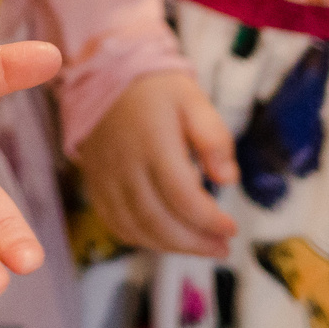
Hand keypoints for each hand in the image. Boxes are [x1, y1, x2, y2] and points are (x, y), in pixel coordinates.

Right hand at [72, 71, 236, 256]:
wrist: (105, 80)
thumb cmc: (156, 92)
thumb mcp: (194, 100)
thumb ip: (214, 138)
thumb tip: (227, 179)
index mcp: (153, 144)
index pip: (182, 196)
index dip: (209, 220)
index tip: (232, 228)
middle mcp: (125, 167)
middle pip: (158, 221)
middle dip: (194, 243)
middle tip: (221, 248)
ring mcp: (106, 180)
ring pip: (136, 229)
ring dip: (171, 247)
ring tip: (200, 246)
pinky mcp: (96, 187)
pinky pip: (116, 225)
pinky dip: (143, 240)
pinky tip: (166, 239)